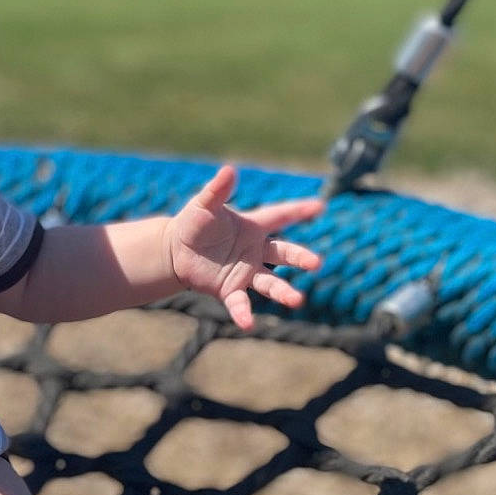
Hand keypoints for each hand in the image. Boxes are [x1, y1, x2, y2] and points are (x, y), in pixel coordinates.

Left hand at [165, 166, 323, 329]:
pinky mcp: (230, 289)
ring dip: (284, 291)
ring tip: (297, 300)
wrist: (175, 251)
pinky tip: (247, 323)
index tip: (320, 206)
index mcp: (253, 227)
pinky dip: (244, 313)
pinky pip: (240, 302)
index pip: (281, 216)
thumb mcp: (203, 205)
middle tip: (316, 263)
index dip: (299, 211)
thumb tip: (229, 170)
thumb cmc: (193, 224)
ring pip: (271, 283)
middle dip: (300, 258)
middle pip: (284, 253)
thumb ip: (217, 190)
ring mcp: (246, 272)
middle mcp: (255, 251)